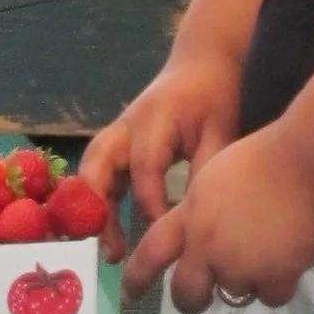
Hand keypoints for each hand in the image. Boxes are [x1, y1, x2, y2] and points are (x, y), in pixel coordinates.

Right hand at [80, 46, 245, 264]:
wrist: (202, 63)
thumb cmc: (214, 97)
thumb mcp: (220, 131)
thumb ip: (205, 171)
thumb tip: (194, 220)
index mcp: (154, 120)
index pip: (145, 168)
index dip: (151, 205)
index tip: (164, 238)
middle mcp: (126, 126)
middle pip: (97, 165)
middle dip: (98, 208)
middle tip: (112, 250)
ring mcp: (118, 133)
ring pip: (92, 170)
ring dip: (94, 209)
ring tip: (109, 250)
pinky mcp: (119, 143)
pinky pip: (100, 172)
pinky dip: (100, 201)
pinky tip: (110, 232)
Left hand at [123, 120, 313, 312]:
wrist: (304, 163)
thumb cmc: (262, 158)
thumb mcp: (213, 178)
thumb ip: (199, 210)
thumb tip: (197, 233)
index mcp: (191, 217)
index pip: (152, 252)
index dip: (137, 277)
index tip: (128, 295)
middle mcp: (208, 247)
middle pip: (187, 294)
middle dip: (190, 301)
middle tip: (198, 299)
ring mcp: (241, 265)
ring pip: (234, 294)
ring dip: (245, 281)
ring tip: (265, 251)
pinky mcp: (274, 278)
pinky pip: (271, 297)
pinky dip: (279, 284)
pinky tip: (289, 260)